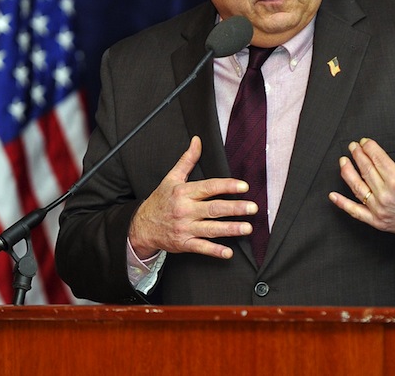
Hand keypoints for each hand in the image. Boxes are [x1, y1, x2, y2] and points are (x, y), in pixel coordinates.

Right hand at [128, 136, 256, 258]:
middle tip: (252, 208)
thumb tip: (197, 140)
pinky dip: (214, 251)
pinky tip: (228, 252)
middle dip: (235, 208)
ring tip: (247, 228)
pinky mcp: (183, 244)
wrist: (142, 226)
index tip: (244, 186)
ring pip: (211, 229)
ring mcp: (184, 228)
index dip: (227, 186)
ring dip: (230, 229)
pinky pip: (201, 248)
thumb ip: (187, 160)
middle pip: (213, 208)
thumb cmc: (160, 200)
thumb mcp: (171, 178)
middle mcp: (185, 210)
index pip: (209, 187)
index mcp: (184, 192)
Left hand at [329, 119, 394, 238]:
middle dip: (357, 155)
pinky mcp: (377, 221)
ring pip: (357, 187)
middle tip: (352, 146)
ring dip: (347, 173)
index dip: (369, 147)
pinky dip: (343, 204)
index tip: (364, 141)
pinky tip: (333, 195)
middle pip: (366, 170)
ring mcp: (380, 209)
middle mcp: (387, 195)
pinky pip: (356, 212)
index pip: (377, 158)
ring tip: (343, 161)